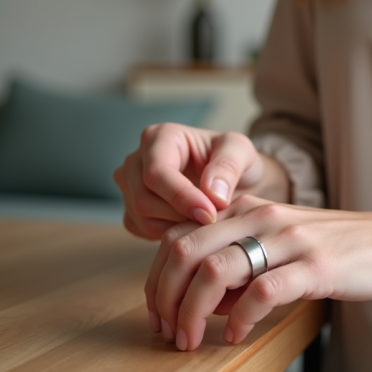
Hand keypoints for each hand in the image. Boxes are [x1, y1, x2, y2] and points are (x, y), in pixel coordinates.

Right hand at [113, 124, 264, 239]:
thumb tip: (211, 193)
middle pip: (143, 199)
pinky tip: (191, 225)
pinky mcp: (131, 209)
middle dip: (179, 215)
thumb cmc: (234, 160)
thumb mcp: (241, 152)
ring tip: (204, 220)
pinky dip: (167, 233)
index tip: (210, 214)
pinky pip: (142, 229)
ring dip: (175, 226)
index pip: (157, 173)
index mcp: (159, 137)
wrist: (231, 180)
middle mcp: (137, 160)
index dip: (181, 197)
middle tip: (211, 220)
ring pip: (141, 218)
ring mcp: (130, 185)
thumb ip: (228, 167)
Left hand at [145, 194, 371, 350]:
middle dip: (164, 297)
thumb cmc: (329, 246)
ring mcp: (286, 239)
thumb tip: (198, 301)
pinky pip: (262, 292)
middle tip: (167, 331)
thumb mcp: (275, 240)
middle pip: (185, 251)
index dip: (157, 278)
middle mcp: (259, 216)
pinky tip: (236, 335)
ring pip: (215, 270)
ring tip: (191, 339)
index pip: (178, 236)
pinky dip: (240, 318)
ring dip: (192, 312)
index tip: (158, 313)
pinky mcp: (313, 265)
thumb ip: (236, 260)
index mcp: (244, 208)